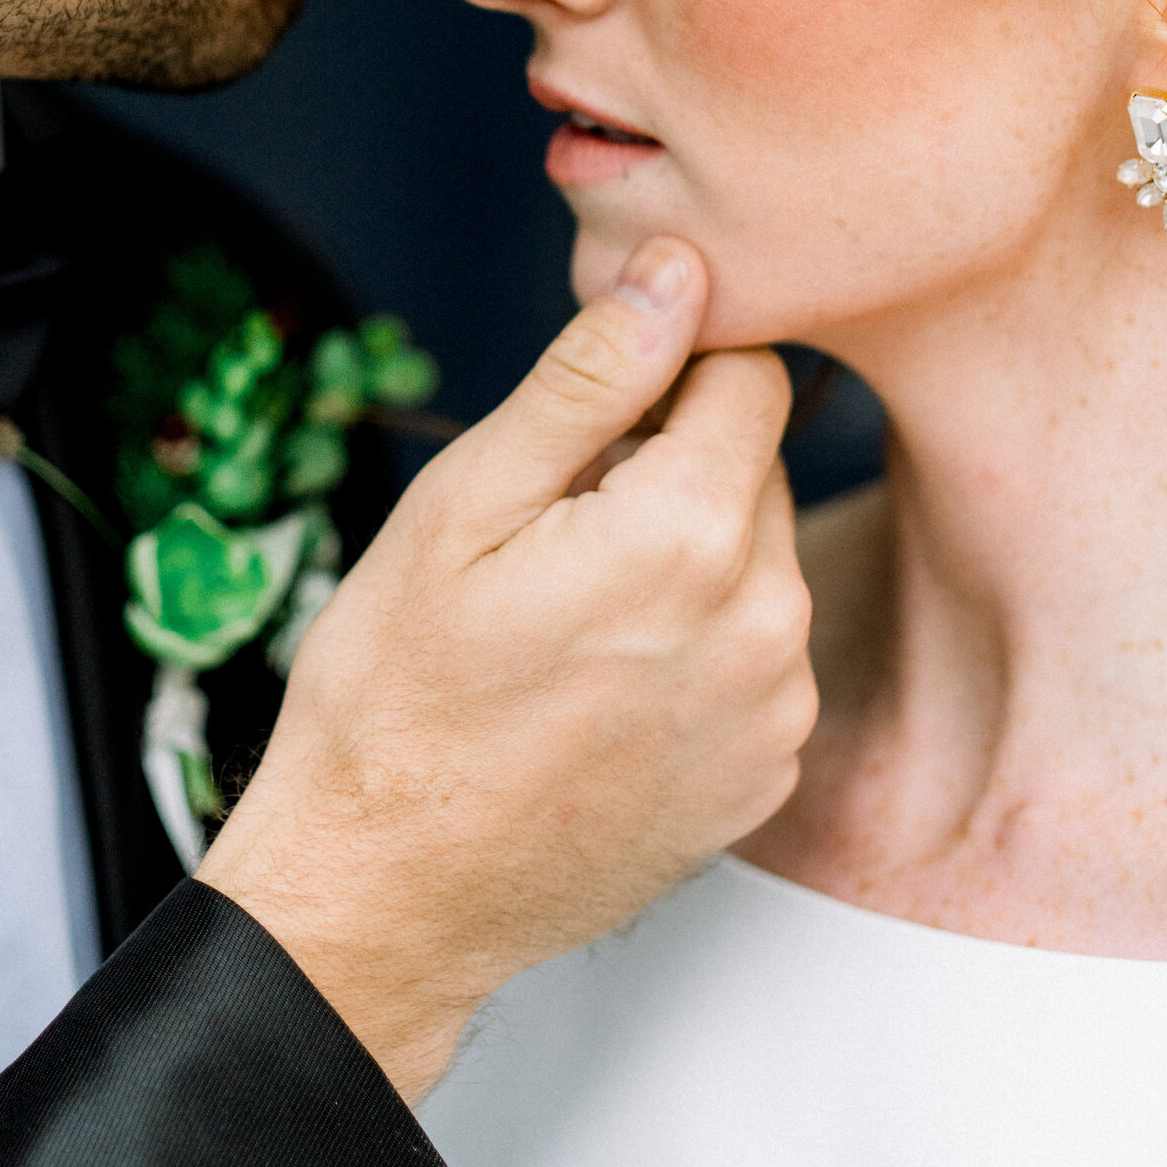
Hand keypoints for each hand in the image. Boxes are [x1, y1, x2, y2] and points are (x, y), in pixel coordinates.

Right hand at [200, 239, 816, 1100]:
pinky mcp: (767, 778)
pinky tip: (603, 698)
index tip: (591, 424)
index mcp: (692, 535)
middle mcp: (767, 624)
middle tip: (552, 544)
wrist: (390, 894)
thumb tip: (677, 271)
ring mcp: (777, 714)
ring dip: (690, 567)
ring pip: (759, 568)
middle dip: (671, 474)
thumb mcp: (462, 509)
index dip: (668, 374)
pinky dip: (700, 656)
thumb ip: (588, 380)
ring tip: (570, 633)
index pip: (752, 374)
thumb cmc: (395, 700)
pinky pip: (759, 664)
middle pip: (756, 471)